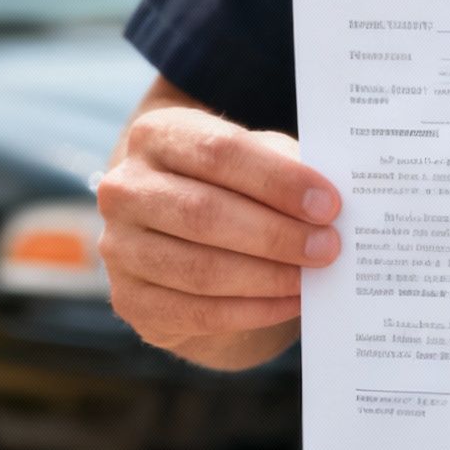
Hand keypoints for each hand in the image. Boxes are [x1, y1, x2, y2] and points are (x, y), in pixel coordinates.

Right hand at [97, 106, 340, 367]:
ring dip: (268, 277)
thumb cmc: (233, 185)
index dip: (277, 181)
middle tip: (327, 247)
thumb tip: (330, 202)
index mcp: (156, 136)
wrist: (181, 234)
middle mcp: (124, 189)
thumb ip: (286, 168)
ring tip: (312, 277)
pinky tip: (290, 302)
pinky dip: (252, 311)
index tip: (328, 204)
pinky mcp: (130, 300)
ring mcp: (119, 248)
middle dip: (276, 235)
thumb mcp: (257, 159)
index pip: (217, 152)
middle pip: (204, 213)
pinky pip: (197, 312)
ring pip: (200, 269)